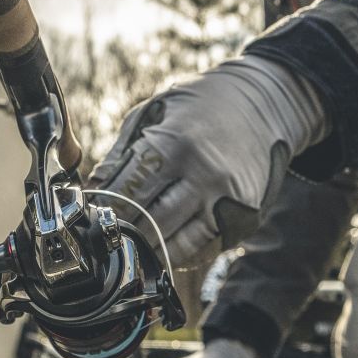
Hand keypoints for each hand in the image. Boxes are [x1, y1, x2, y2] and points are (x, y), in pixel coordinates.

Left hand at [90, 55, 325, 266]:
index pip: (127, 193)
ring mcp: (229, 201)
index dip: (103, 209)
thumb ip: (121, 153)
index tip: (91, 215)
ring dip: (150, 248)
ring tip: (133, 243)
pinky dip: (180, 253)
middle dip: (123, 232)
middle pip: (149, 224)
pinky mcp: (246, 218)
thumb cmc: (201, 105)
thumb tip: (92, 192)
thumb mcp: (155, 112)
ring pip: (176, 246)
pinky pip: (204, 251)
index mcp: (177, 144)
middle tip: (107, 235)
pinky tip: (165, 243)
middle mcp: (206, 176)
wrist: (267, 104)